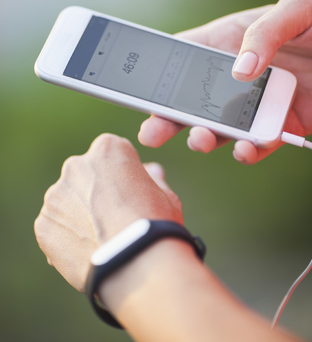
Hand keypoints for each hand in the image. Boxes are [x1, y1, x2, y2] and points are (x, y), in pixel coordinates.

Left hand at [34, 134, 182, 292]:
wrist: (134, 264)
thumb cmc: (155, 223)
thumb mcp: (165, 195)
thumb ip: (152, 178)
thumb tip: (152, 170)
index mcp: (107, 149)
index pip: (111, 154)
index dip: (122, 174)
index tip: (130, 193)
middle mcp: (76, 165)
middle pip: (85, 175)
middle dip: (96, 191)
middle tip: (114, 218)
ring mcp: (56, 195)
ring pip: (67, 202)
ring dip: (80, 214)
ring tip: (101, 240)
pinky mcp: (44, 224)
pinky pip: (55, 227)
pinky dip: (67, 237)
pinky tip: (87, 253)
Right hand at [138, 0, 311, 163]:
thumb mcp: (295, 11)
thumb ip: (263, 33)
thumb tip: (240, 71)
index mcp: (231, 44)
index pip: (185, 59)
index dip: (160, 76)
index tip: (141, 93)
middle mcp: (238, 78)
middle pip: (193, 101)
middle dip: (169, 118)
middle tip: (152, 132)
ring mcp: (257, 104)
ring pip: (221, 127)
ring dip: (205, 137)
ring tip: (200, 138)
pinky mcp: (282, 126)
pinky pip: (259, 144)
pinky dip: (249, 151)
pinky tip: (244, 149)